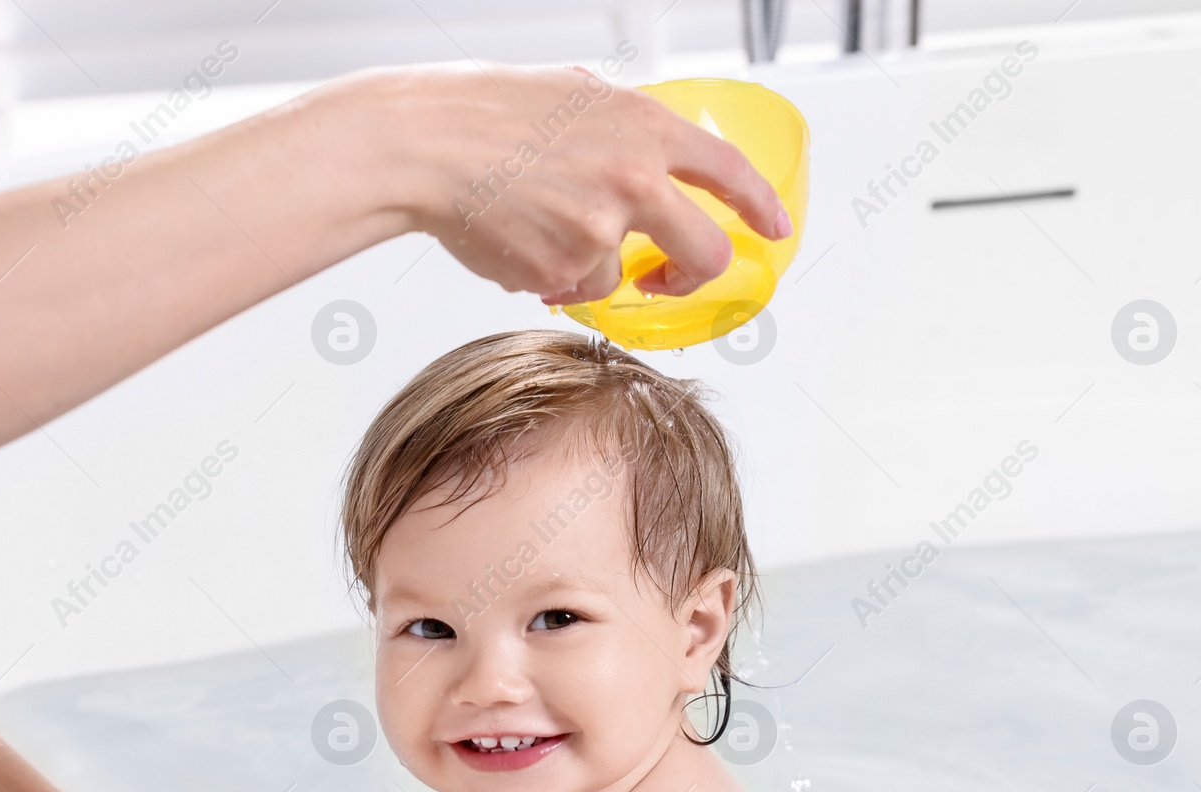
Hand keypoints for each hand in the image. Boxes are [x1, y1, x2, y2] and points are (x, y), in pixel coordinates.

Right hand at [368, 65, 792, 305]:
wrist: (426, 145)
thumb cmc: (485, 112)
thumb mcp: (575, 95)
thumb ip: (620, 125)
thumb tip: (642, 149)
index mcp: (646, 128)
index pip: (730, 172)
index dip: (759, 206)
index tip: (774, 228)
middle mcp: (636, 180)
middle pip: (704, 253)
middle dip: (690, 275)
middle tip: (666, 277)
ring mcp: (602, 231)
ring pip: (618, 277)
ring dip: (585, 265)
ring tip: (536, 223)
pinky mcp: (564, 271)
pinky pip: (572, 289)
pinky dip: (548, 275)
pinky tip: (515, 237)